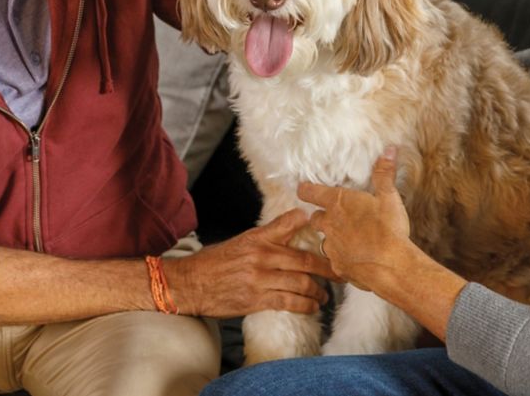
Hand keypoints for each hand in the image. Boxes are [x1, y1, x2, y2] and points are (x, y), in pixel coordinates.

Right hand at [165, 209, 336, 317]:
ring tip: (324, 295)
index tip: (323, 225)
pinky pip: (289, 302)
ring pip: (300, 283)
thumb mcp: (238, 242)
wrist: (189, 284)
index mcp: (255, 238)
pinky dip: (305, 305)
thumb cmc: (213, 263)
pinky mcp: (256, 300)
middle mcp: (260, 256)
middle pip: (303, 260)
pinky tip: (312, 307)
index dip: (307, 223)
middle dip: (326, 268)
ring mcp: (259, 279)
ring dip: (317, 291)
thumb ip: (264, 238)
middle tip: (339, 272)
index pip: (286, 225)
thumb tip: (288, 232)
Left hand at [298, 146, 415, 291]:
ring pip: (325, 240)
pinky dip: (344, 258)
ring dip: (334, 238)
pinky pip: (336, 260)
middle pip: (316, 218)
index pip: (309, 192)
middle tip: (336, 216)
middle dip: (323, 217)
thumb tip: (389, 150)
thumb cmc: (389, 229)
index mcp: (338, 203)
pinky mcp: (338, 267)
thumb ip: (385, 173)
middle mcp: (330, 224)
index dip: (306, 189)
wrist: (391, 266)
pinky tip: (358, 258)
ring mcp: (332, 247)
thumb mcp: (389, 197)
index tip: (305, 188)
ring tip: (351, 239)